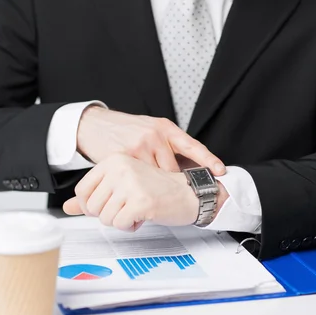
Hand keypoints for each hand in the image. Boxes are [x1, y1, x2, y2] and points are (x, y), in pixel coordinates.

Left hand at [62, 154, 199, 229]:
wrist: (189, 193)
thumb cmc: (157, 189)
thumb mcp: (121, 187)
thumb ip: (93, 196)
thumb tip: (67, 208)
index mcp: (113, 161)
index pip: (82, 191)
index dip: (93, 205)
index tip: (111, 204)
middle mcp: (120, 168)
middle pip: (92, 207)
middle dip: (109, 214)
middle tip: (128, 206)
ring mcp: (131, 184)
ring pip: (105, 218)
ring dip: (121, 221)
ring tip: (137, 209)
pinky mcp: (141, 201)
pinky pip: (121, 224)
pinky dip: (131, 226)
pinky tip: (144, 215)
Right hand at [77, 107, 225, 175]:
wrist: (95, 125)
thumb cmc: (124, 130)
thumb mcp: (149, 129)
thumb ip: (165, 145)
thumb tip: (186, 169)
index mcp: (164, 127)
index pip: (191, 145)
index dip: (207, 159)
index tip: (220, 170)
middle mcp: (154, 135)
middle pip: (173, 168)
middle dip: (170, 181)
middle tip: (166, 189)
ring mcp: (139, 146)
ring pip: (156, 177)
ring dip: (153, 186)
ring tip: (146, 188)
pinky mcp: (124, 157)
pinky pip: (138, 180)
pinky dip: (138, 187)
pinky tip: (134, 187)